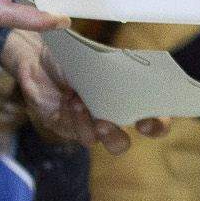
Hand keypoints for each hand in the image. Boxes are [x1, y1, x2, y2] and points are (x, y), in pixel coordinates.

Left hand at [0, 30, 166, 154]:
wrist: (43, 56)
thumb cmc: (80, 56)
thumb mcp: (104, 58)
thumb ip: (120, 68)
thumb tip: (132, 71)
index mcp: (131, 102)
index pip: (155, 121)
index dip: (157, 126)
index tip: (144, 122)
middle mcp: (112, 119)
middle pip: (121, 144)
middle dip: (114, 138)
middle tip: (104, 123)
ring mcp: (88, 126)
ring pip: (92, 140)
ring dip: (87, 123)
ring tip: (80, 100)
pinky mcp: (65, 126)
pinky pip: (71, 131)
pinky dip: (71, 114)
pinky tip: (69, 97)